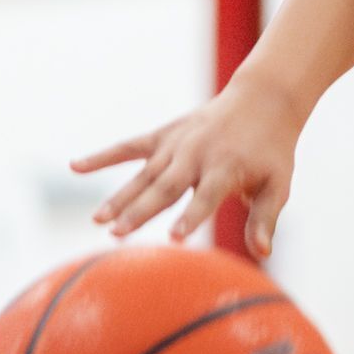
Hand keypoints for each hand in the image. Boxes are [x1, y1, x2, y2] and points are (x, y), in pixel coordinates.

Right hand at [75, 77, 301, 254]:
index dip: (191, 217)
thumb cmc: (271, 150)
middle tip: (117, 233)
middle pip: (166, 187)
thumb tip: (262, 252)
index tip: (174, 239)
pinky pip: (128, 147)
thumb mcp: (277, 185)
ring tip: (98, 220)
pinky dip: (102, 156)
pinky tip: (75, 167)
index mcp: (226, 167)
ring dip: (120, 196)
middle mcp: (196, 154)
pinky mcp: (162, 135)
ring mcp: (176, 144)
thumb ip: (265, 218)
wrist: (261, 100)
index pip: (206, 196)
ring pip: (143, 173)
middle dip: (141, 211)